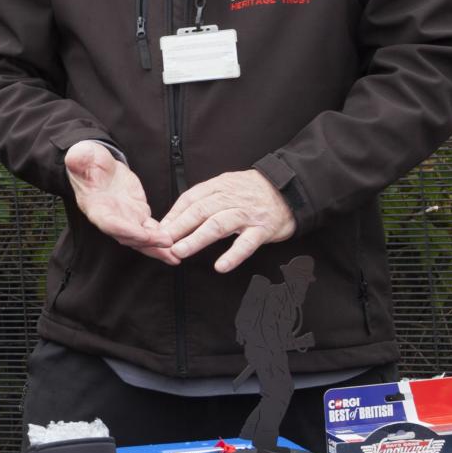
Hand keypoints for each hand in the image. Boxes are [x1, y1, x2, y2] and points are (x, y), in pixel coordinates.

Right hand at [65, 141, 171, 261]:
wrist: (96, 165)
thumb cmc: (86, 161)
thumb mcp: (81, 156)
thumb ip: (78, 158)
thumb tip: (75, 157)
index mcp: (95, 206)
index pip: (110, 223)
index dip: (126, 230)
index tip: (142, 234)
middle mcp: (111, 218)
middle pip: (129, 237)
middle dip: (148, 243)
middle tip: (167, 244)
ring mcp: (125, 218)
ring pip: (142, 239)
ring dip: (157, 248)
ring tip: (174, 255)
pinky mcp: (138, 214)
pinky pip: (151, 230)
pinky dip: (162, 239)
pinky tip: (175, 245)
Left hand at [159, 169, 295, 272]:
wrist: (290, 190)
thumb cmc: (253, 192)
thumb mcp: (227, 186)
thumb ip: (205, 199)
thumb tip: (175, 217)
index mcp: (220, 186)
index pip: (191, 199)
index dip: (174, 214)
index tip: (161, 229)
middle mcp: (231, 198)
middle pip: (201, 211)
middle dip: (179, 226)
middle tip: (163, 241)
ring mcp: (247, 214)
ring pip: (218, 225)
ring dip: (197, 239)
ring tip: (181, 251)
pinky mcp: (263, 229)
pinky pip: (246, 244)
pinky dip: (233, 255)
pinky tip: (221, 266)